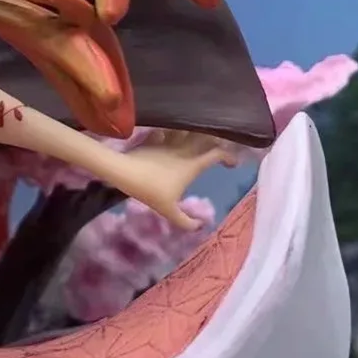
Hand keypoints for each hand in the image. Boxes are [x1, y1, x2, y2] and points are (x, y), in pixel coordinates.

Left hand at [116, 132, 237, 230]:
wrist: (124, 172)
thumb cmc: (150, 190)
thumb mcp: (168, 211)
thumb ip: (185, 222)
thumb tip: (200, 227)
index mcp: (192, 165)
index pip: (217, 154)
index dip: (229, 156)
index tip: (232, 164)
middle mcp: (183, 150)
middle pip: (206, 137)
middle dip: (216, 138)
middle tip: (219, 145)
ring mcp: (168, 142)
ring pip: (187, 130)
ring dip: (194, 130)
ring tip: (198, 136)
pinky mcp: (153, 139)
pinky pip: (166, 130)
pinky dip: (171, 130)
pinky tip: (170, 133)